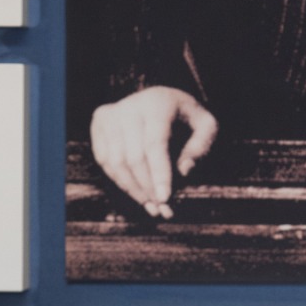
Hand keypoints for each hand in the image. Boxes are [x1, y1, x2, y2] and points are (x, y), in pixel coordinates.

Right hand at [90, 86, 219, 218]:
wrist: (158, 97)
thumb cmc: (185, 116)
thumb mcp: (205, 125)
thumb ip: (201, 146)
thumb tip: (184, 171)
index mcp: (157, 103)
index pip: (154, 144)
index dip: (159, 173)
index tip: (165, 198)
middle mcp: (129, 106)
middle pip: (133, 157)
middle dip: (147, 187)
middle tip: (161, 207)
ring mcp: (111, 114)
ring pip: (116, 162)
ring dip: (133, 189)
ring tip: (151, 205)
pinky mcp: (100, 122)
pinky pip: (105, 160)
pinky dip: (120, 181)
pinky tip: (137, 193)